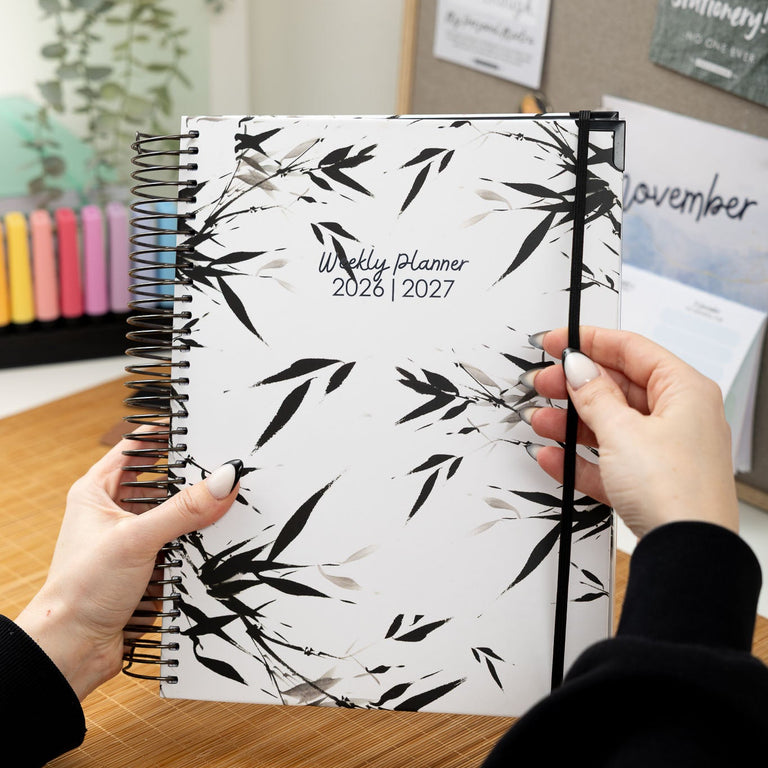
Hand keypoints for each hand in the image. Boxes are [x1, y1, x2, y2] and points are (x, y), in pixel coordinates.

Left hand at [15, 428, 241, 700]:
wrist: (74, 650)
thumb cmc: (80, 590)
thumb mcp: (135, 540)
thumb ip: (183, 510)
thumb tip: (224, 480)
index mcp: (98, 491)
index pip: (138, 447)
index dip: (169, 435)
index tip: (205, 428)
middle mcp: (117, 511)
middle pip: (166, 480)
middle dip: (196, 475)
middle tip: (229, 464)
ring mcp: (137, 538)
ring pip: (180, 513)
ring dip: (202, 511)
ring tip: (233, 497)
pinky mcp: (153, 564)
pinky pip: (186, 542)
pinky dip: (203, 539)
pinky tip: (224, 535)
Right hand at [524, 327, 738, 538]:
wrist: (686, 554)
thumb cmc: (675, 490)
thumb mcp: (623, 431)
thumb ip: (594, 395)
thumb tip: (578, 367)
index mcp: (684, 391)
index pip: (632, 350)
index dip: (590, 342)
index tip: (556, 342)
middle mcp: (678, 417)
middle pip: (617, 388)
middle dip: (573, 387)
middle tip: (540, 383)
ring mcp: (663, 451)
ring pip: (608, 425)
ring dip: (570, 423)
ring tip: (539, 421)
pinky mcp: (649, 483)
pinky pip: (607, 460)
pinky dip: (579, 458)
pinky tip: (551, 457)